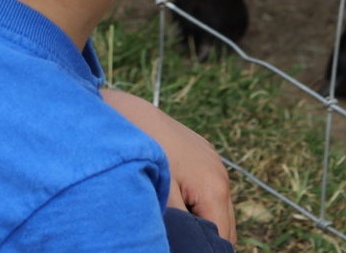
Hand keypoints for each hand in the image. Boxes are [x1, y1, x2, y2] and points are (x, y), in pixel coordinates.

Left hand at [101, 88, 234, 241]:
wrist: (121, 108)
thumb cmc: (141, 149)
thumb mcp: (161, 195)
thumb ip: (183, 226)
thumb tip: (193, 244)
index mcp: (214, 187)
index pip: (222, 238)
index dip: (201, 247)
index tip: (177, 244)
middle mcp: (220, 173)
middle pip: (223, 226)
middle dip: (203, 238)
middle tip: (173, 238)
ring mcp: (210, 160)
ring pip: (214, 208)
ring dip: (198, 221)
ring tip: (170, 222)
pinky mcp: (199, 153)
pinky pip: (204, 189)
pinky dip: (193, 203)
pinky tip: (169, 201)